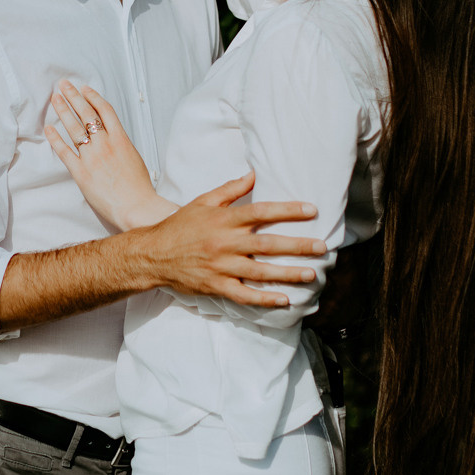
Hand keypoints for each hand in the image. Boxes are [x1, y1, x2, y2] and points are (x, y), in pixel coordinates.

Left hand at [44, 81, 158, 229]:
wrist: (136, 206)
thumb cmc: (139, 187)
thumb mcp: (133, 158)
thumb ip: (120, 146)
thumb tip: (110, 139)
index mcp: (121, 139)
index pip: (104, 110)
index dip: (92, 97)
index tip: (83, 88)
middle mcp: (105, 144)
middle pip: (86, 114)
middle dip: (73, 97)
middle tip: (63, 85)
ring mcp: (92, 157)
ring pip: (74, 128)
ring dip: (63, 111)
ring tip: (55, 99)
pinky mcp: (81, 173)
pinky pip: (65, 151)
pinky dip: (56, 139)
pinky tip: (49, 128)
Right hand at [128, 173, 324, 308]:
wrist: (152, 254)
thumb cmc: (179, 226)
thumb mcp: (203, 201)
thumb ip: (231, 189)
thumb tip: (254, 175)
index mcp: (224, 219)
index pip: (262, 212)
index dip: (288, 210)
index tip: (312, 210)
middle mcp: (225, 243)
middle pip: (268, 244)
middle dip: (298, 245)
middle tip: (322, 247)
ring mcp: (221, 267)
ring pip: (261, 272)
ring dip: (288, 274)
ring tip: (311, 274)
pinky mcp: (216, 286)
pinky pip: (245, 295)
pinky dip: (265, 299)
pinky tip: (284, 300)